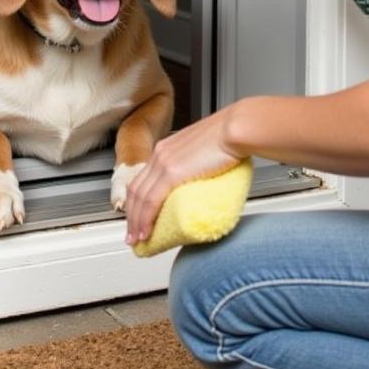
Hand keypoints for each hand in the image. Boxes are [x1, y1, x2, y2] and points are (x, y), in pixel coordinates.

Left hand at [124, 105, 243, 245]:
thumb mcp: (204, 151)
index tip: (137, 217)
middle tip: (132, 234)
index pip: (143, 178)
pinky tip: (145, 232)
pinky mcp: (172, 172)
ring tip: (137, 240)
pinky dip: (145, 219)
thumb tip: (202, 181)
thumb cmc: (230, 138)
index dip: (136, 200)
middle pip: (136, 189)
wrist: (236, 129)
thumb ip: (196, 165)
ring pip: (140, 198)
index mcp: (166, 148)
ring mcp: (164, 162)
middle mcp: (160, 153)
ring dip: (135, 222)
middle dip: (132, 215)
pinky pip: (151, 200)